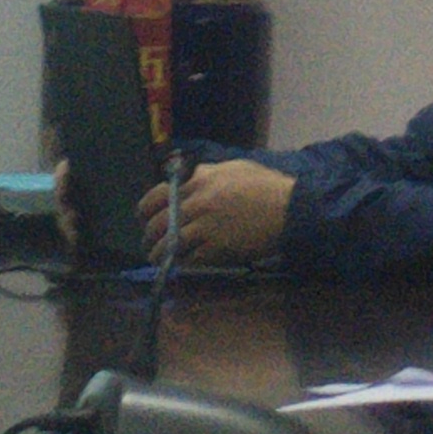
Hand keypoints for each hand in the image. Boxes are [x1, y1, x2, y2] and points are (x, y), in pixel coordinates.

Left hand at [139, 158, 292, 264]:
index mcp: (199, 180)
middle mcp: (197, 203)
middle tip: (148, 245)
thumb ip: (207, 174)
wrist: (289, 208)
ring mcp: (205, 227)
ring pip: (169, 245)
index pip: (157, 196)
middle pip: (159, 224)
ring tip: (157, 260)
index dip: (145, 211)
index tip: (143, 220)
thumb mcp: (233, 168)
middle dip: (149, 237)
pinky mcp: (217, 248)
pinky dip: (182, 263)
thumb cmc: (265, 185)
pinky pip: (190, 259)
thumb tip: (191, 178)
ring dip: (159, 255)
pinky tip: (179, 265)